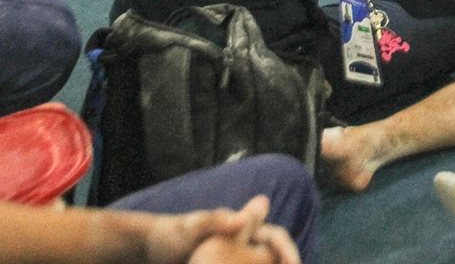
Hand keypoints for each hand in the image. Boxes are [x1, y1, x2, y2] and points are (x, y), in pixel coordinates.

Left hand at [144, 195, 299, 263]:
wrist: (148, 251)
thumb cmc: (170, 236)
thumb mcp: (190, 228)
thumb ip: (216, 221)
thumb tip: (246, 215)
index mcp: (241, 227)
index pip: (275, 237)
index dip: (286, 250)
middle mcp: (242, 242)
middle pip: (274, 256)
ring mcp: (233, 260)